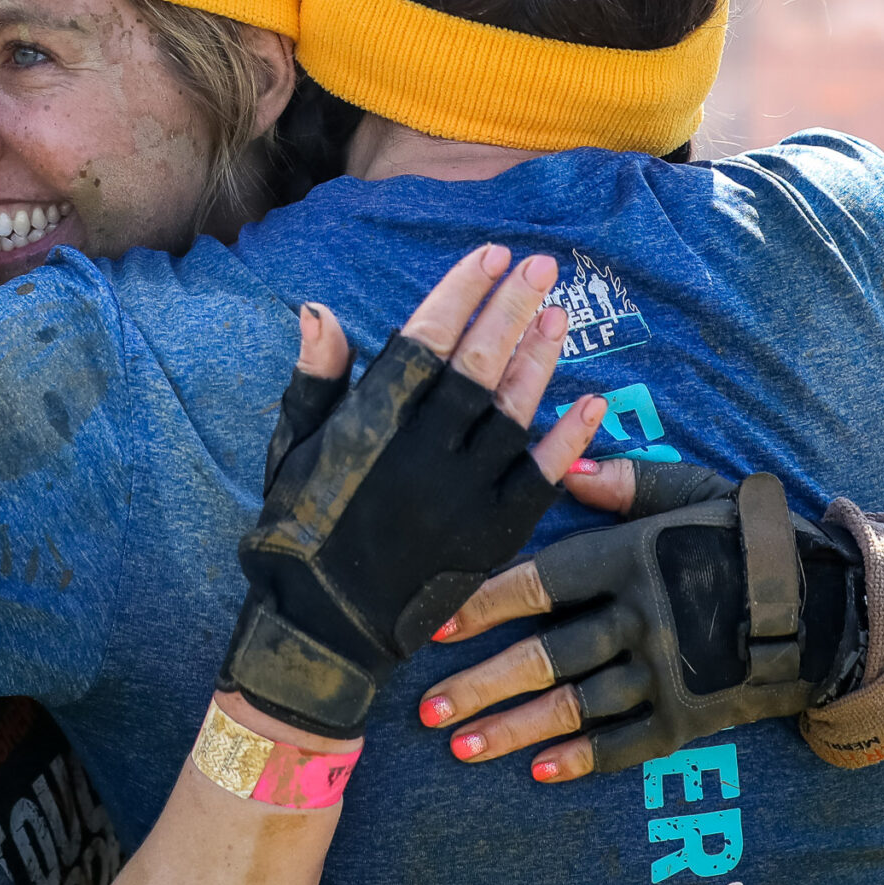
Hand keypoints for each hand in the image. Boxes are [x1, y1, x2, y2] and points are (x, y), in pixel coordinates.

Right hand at [218, 246, 607, 737]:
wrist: (323, 628)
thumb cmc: (297, 533)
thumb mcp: (292, 450)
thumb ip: (316, 380)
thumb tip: (320, 310)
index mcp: (370, 426)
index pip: (426, 340)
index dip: (460, 293)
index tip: (489, 256)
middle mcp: (421, 454)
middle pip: (478, 363)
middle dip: (511, 308)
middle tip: (540, 265)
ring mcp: (462, 496)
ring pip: (512, 411)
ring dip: (539, 358)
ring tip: (558, 314)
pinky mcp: (492, 535)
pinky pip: (538, 476)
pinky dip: (566, 438)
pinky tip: (591, 402)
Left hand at [416, 458, 863, 779]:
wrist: (836, 607)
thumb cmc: (750, 538)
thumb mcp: (696, 492)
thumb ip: (629, 484)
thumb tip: (564, 466)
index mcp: (634, 558)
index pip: (542, 582)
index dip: (484, 603)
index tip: (434, 623)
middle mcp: (645, 618)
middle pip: (546, 655)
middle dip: (481, 685)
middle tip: (428, 710)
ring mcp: (669, 674)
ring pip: (577, 706)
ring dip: (515, 730)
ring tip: (460, 747)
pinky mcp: (694, 718)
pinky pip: (628, 744)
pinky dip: (583, 759)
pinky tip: (539, 771)